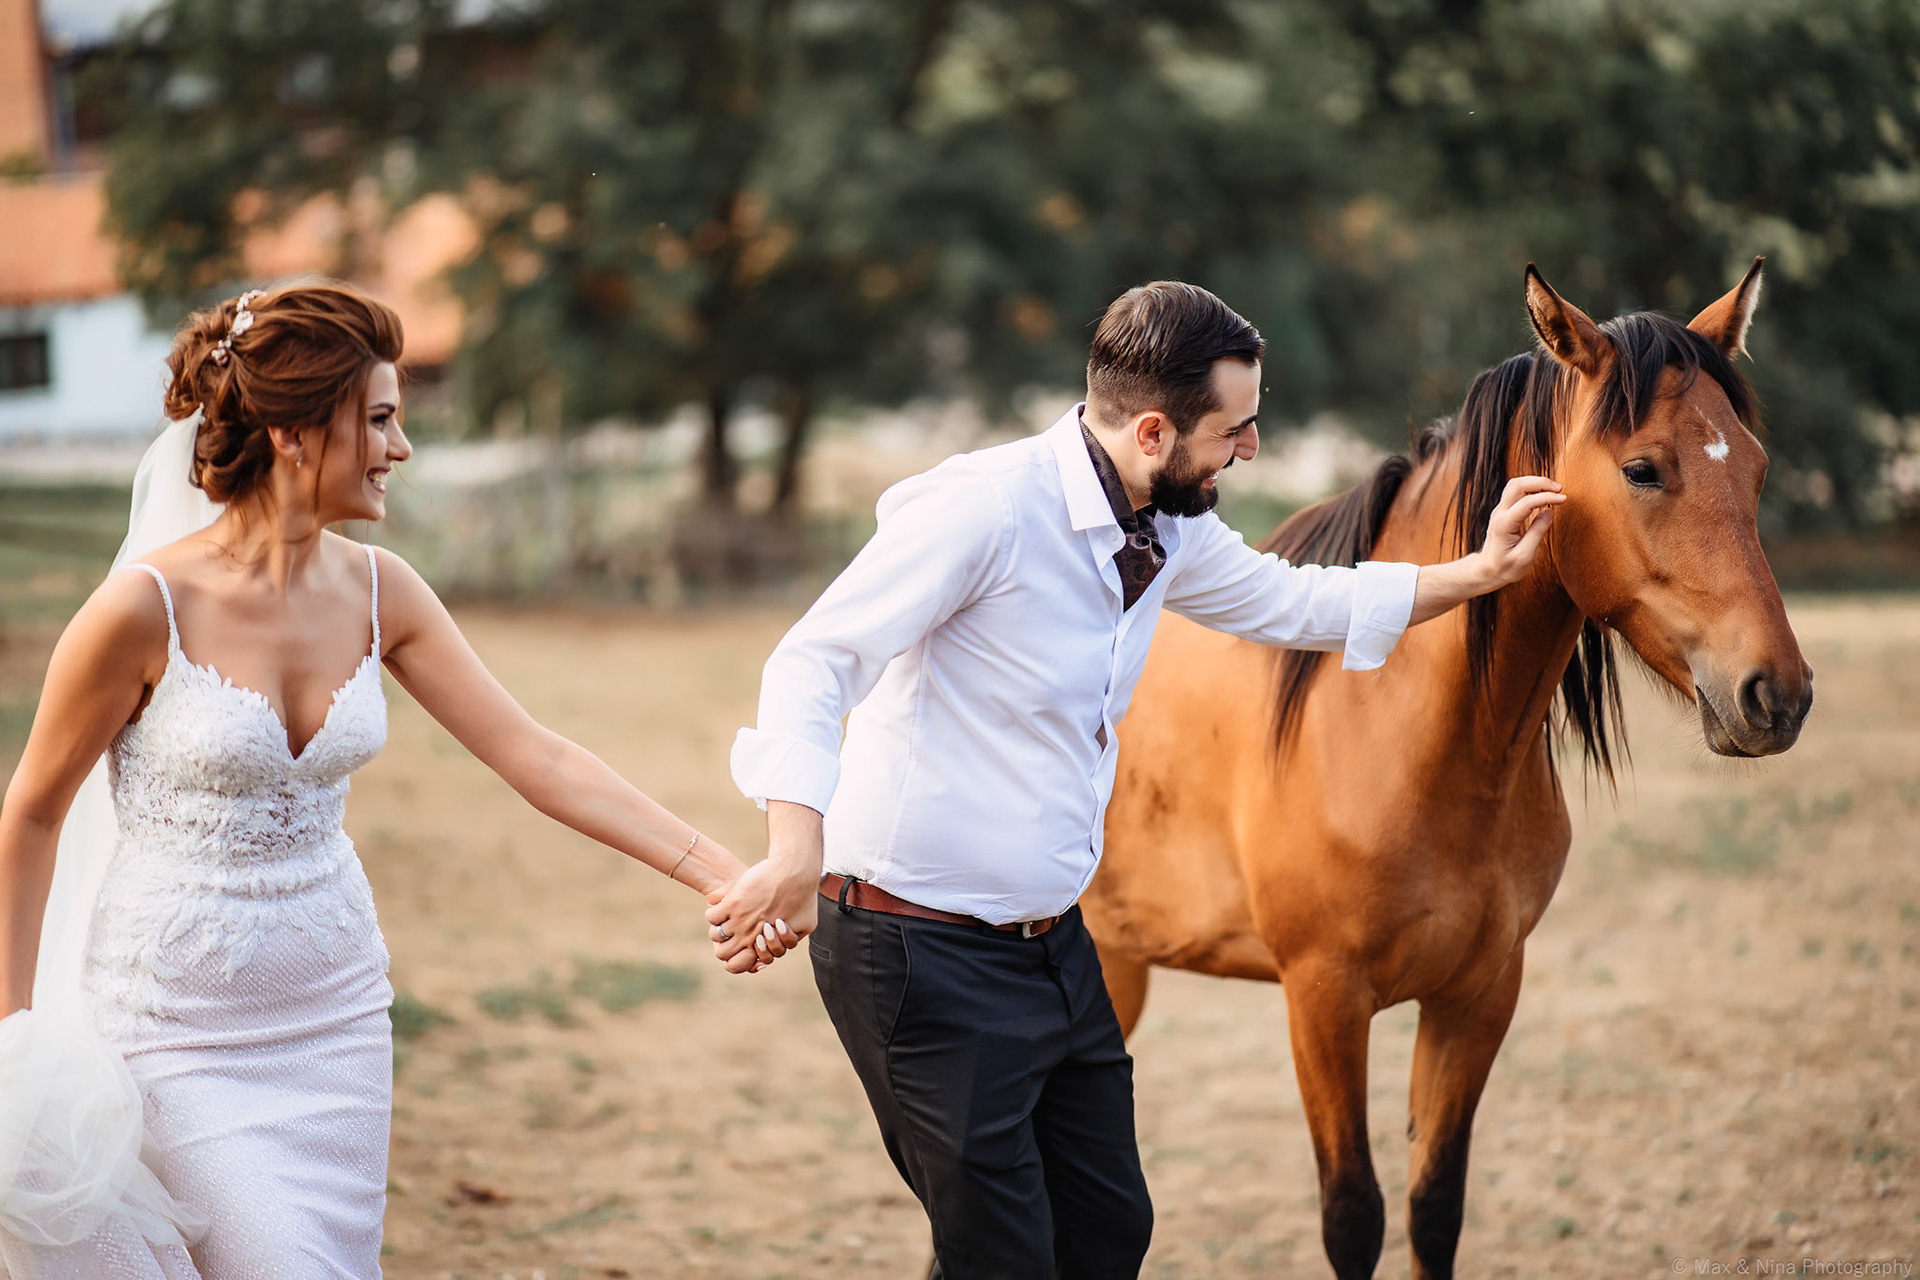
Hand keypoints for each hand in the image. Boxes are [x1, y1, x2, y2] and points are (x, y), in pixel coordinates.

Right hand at [706, 856, 819, 973]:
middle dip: (726, 945)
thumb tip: (784, 943)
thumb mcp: (806, 924)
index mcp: (765, 944)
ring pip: (715, 934)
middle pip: (721, 953)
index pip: (738, 964)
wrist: (794, 872)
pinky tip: (725, 905)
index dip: (738, 956)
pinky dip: (715, 913)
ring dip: (720, 927)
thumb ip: (792, 938)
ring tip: (728, 918)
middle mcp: (749, 936)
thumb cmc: (803, 897)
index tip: (746, 942)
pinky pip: (711, 916)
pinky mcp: (732, 903)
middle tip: (733, 932)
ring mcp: (739, 920)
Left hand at [1476, 475, 1564, 587]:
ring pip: (1516, 485)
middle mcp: (1499, 513)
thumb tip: (1549, 511)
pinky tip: (1545, 493)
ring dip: (1536, 482)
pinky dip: (1532, 488)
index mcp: (1504, 524)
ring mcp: (1500, 511)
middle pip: (1517, 485)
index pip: (1526, 502)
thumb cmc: (1506, 567)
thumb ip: (1537, 532)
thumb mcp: (1524, 556)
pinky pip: (1517, 492)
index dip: (1547, 497)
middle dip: (1540, 482)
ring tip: (1555, 489)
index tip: (1564, 499)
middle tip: (1560, 488)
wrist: (1487, 570)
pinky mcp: (1504, 511)